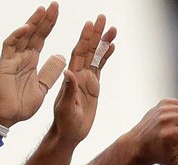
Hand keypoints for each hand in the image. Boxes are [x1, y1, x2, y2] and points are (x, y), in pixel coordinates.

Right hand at [0, 3, 62, 126]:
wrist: (8, 116)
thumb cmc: (22, 104)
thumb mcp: (43, 87)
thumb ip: (50, 72)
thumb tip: (60, 56)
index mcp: (31, 61)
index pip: (42, 38)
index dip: (49, 26)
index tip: (57, 13)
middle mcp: (22, 57)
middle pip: (34, 33)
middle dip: (44, 19)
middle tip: (54, 5)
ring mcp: (13, 59)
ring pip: (23, 36)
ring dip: (33, 22)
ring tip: (43, 10)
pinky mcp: (4, 64)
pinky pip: (10, 46)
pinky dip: (18, 36)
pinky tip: (27, 27)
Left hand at [52, 15, 116, 144]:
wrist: (69, 133)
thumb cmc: (64, 122)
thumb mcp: (65, 107)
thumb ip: (68, 90)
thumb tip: (69, 72)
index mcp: (71, 77)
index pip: (78, 52)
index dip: (84, 38)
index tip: (90, 25)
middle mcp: (79, 74)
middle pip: (88, 49)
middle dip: (96, 34)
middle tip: (103, 18)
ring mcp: (86, 79)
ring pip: (96, 56)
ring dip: (103, 42)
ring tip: (112, 29)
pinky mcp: (93, 86)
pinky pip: (100, 67)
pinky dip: (105, 56)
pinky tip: (112, 47)